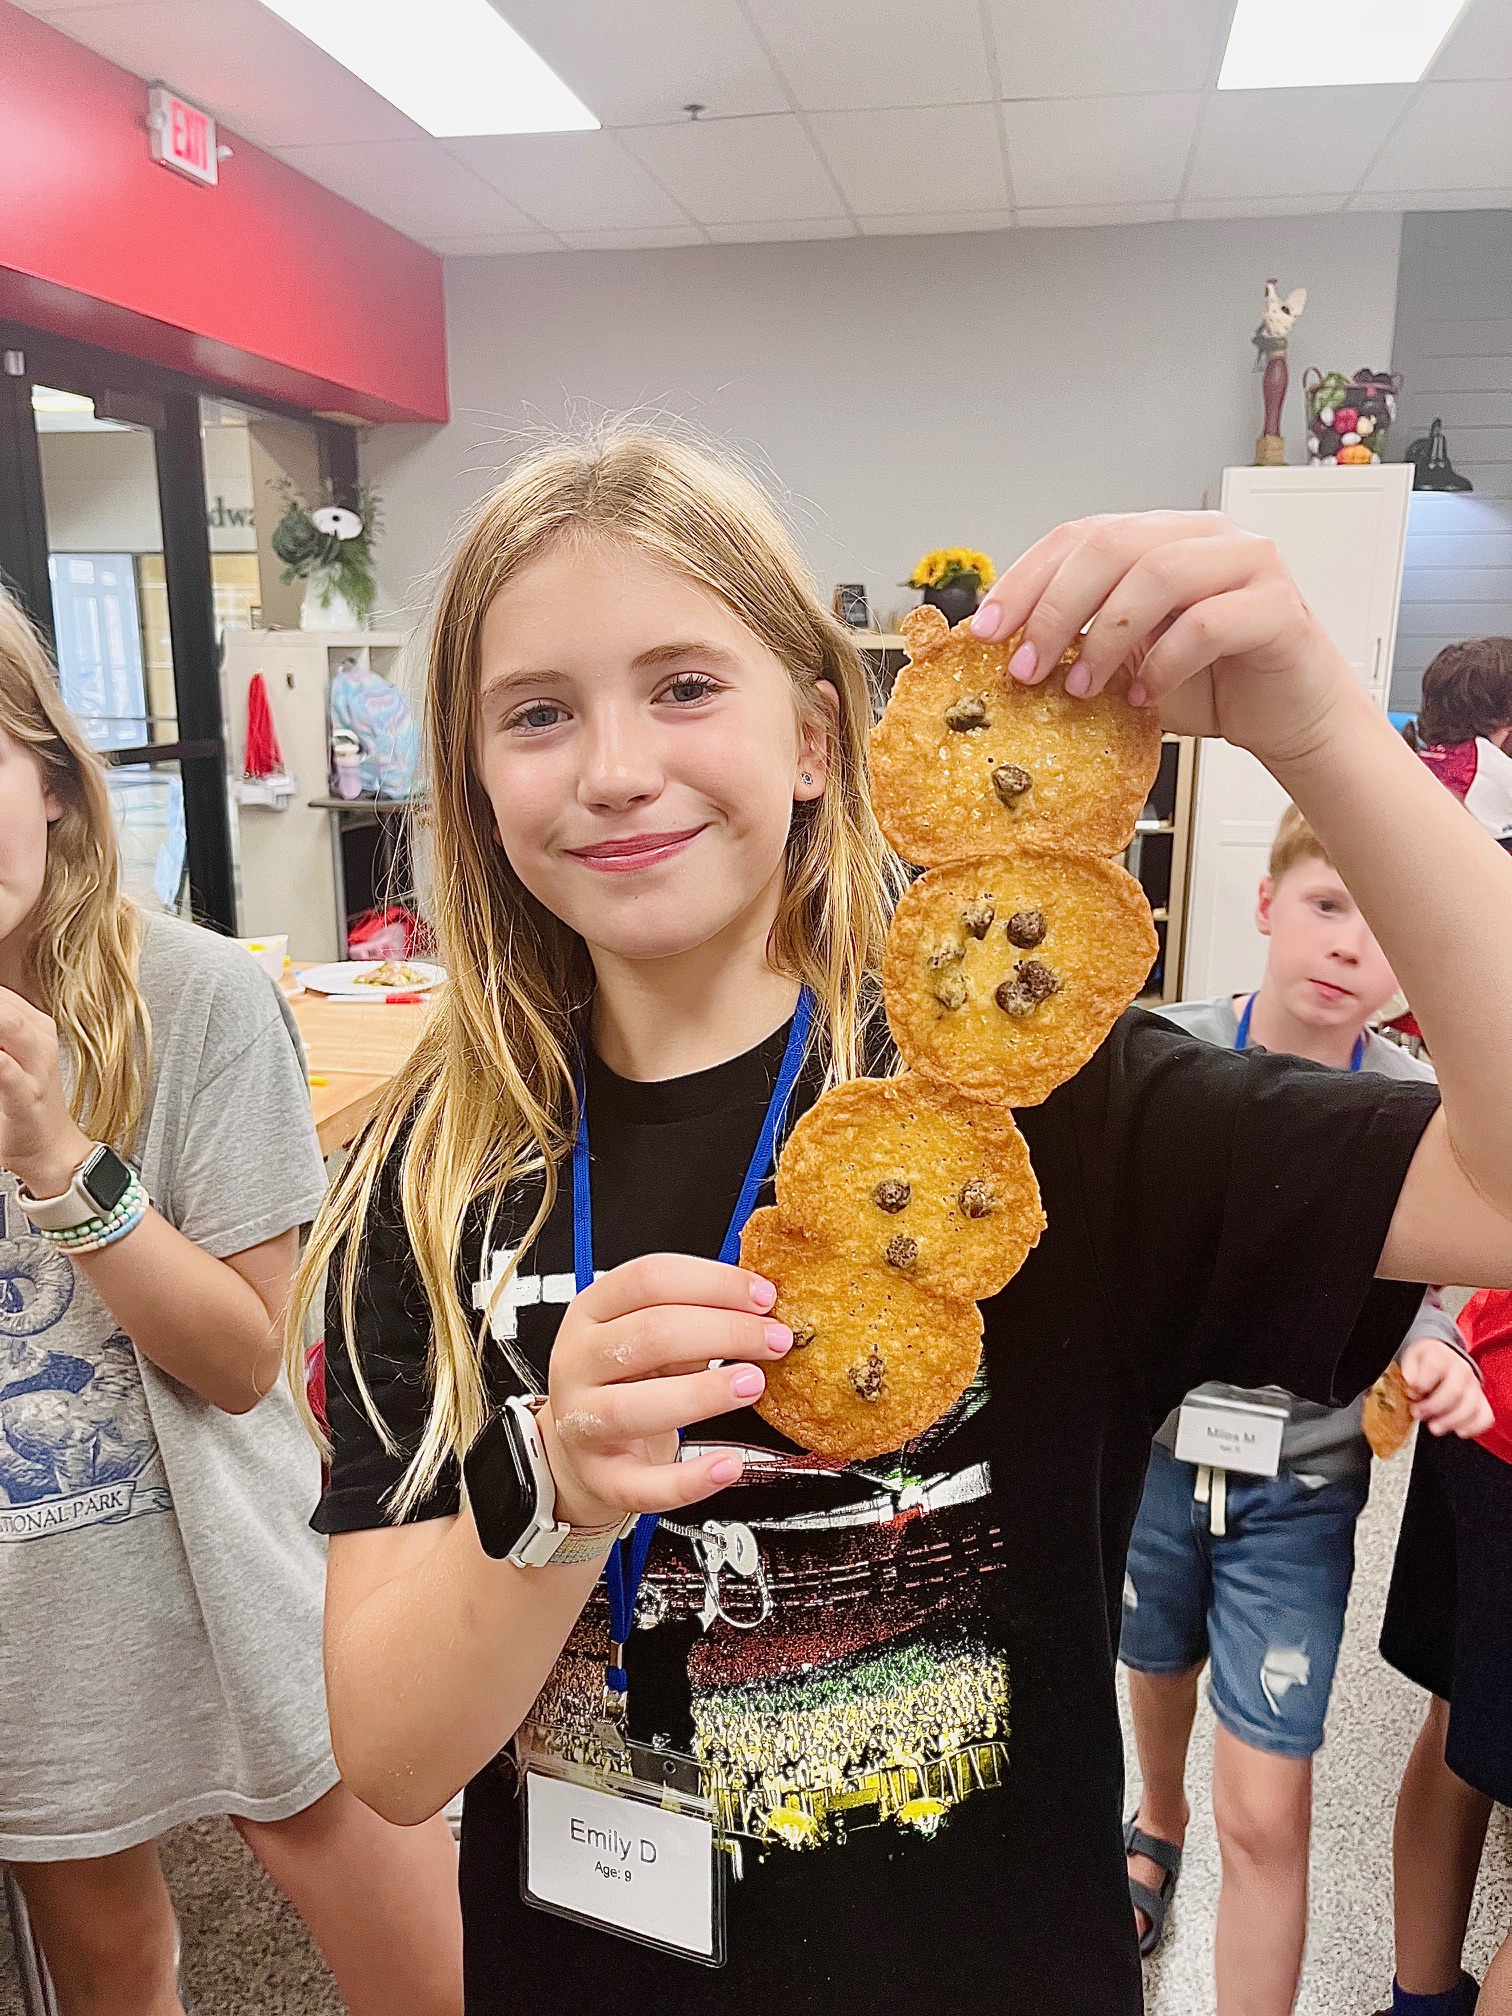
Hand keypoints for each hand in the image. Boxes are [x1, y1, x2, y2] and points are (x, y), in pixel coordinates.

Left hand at [0, 988, 91, 1198]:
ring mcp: (35, 1067)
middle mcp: (39, 1041)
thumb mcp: (9, 1058)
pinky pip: (6, 1069)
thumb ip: (2, 1034)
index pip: (2, 993)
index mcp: (34, 1027)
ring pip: (8, 1025)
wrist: (50, 1149)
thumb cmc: (24, 1103)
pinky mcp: (26, 1094)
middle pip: (4, 1003)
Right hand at [538, 1253, 791, 1526]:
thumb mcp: (647, 1333)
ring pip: (636, 1406)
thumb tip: (761, 1300)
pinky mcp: (601, 1477)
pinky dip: (690, 1479)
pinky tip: (729, 1465)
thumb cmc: (624, 1379)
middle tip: (773, 1340)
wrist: (578, 1447)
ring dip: (704, 1394)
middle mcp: (578, 1362)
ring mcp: (582, 1422)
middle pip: (649, 1335)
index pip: (648, 1279)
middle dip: (724, 1332)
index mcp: (590, 1311)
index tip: (763, 1297)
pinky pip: (644, 1484)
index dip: (713, 1283)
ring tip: (753, 1384)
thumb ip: (695, 1314)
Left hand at [970, 510, 1358, 765]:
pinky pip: (1208, 624)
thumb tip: (1002, 649)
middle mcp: (1202, 536)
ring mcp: (1246, 563)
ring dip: (1105, 637)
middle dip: (1054, 609)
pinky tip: (1143, 696)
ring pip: (1157, 575)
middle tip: (1025, 668)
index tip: (985, 630)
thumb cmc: (1208, 684)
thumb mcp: (1124, 660)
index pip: (1079, 536)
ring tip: (1081, 688)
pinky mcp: (1279, 607)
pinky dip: (1163, 663)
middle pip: (1111, 546)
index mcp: (1159, 536)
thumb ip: (1078, 640)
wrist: (1289, 717)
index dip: (1025, 580)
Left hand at [1399, 1334, 1494, 1439]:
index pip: (1435, 1367)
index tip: (1411, 1393)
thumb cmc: (1425, 1363)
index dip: (1422, 1383)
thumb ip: (1409, 1372)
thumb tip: (1411, 1385)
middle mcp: (1462, 1370)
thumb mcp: (1411, 1360)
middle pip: (1454, 1391)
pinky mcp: (1482, 1401)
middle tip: (1417, 1414)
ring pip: (1471, 1407)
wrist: (1443, 1359)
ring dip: (1451, 1421)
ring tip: (1434, 1427)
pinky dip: (1473, 1427)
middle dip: (1433, 1406)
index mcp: (1442, 1356)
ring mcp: (1474, 1386)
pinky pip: (1485, 1417)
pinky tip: (1457, 1431)